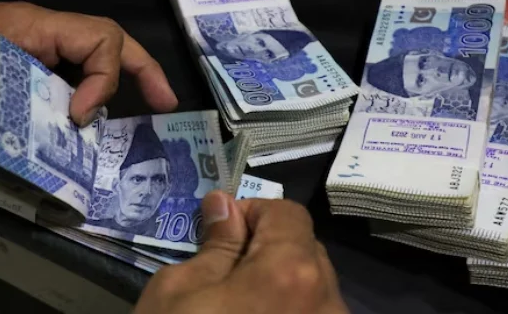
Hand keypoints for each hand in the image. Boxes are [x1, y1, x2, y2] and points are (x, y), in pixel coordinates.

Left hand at [0, 2, 177, 143]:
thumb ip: (36, 107)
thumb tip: (80, 131)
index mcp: (33, 26)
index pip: (100, 38)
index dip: (107, 78)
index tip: (83, 118)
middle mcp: (36, 35)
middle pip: (104, 42)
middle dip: (141, 70)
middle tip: (165, 103)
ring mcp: (24, 54)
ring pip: (84, 64)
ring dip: (109, 92)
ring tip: (123, 131)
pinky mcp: (12, 76)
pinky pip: (59, 84)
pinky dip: (77, 106)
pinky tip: (80, 136)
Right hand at [134, 192, 348, 313]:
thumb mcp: (180, 292)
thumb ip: (214, 244)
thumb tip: (225, 204)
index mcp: (292, 271)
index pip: (287, 213)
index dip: (252, 212)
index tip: (221, 231)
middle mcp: (327, 301)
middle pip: (305, 249)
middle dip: (267, 247)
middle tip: (224, 269)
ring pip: (312, 286)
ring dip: (279, 282)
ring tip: (238, 305)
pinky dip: (288, 311)